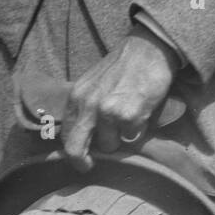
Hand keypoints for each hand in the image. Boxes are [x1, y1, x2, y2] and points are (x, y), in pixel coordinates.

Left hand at [60, 26, 180, 170]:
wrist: (148, 49)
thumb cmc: (122, 67)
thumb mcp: (93, 84)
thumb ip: (85, 107)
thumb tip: (84, 138)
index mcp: (76, 97)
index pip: (66, 135)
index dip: (73, 152)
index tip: (82, 159)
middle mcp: (88, 105)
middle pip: (76, 149)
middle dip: (83, 162)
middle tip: (90, 166)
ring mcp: (108, 112)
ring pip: (110, 145)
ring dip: (119, 138)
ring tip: (129, 119)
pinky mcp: (129, 115)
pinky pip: (131, 137)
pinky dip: (137, 130)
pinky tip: (141, 113)